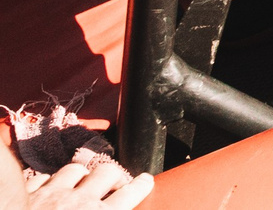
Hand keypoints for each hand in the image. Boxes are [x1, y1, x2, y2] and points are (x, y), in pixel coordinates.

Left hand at [23, 158, 153, 208]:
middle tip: (114, 185)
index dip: (141, 186)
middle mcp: (79, 200)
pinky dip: (49, 181)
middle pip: (106, 172)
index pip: (129, 194)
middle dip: (114, 176)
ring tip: (83, 181)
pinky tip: (49, 187)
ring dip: (82, 174)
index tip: (145, 181)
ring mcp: (52, 194)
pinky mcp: (29, 194)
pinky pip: (43, 177)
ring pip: (75, 169)